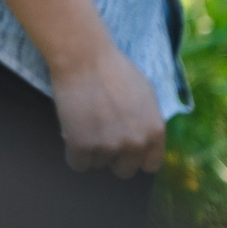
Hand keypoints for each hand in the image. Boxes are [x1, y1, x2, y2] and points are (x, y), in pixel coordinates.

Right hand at [50, 45, 166, 176]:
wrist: (83, 57)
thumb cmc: (113, 68)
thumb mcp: (146, 95)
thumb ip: (147, 121)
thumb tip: (141, 139)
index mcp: (155, 132)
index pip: (150, 165)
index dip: (136, 158)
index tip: (124, 150)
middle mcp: (135, 143)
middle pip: (124, 170)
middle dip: (113, 157)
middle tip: (101, 137)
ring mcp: (109, 146)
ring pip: (98, 164)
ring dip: (91, 150)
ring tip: (85, 125)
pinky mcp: (82, 145)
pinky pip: (78, 164)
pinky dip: (73, 153)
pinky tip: (72, 135)